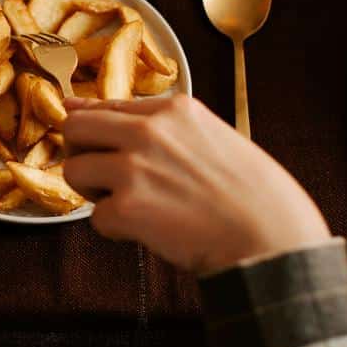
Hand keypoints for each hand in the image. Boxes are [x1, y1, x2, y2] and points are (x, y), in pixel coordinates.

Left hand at [61, 95, 329, 273]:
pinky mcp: (127, 208)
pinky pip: (95, 217)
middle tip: (103, 178)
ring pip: (74, 170)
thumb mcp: (217, 139)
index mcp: (175, 110)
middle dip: (81, 154)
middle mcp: (149, 131)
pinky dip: (115, 230)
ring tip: (130, 206)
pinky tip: (148, 232)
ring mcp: (134, 167)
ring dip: (94, 193)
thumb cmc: (258, 199)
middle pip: (75, 128)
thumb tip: (128, 131)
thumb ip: (172, 132)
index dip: (91, 125)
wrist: (272, 241)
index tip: (82, 134)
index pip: (107, 105)